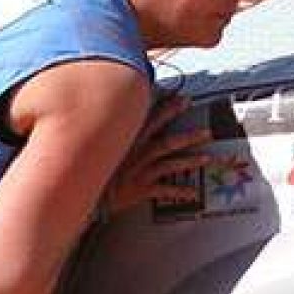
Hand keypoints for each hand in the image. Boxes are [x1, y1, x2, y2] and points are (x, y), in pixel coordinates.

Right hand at [105, 97, 211, 215]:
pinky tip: (194, 193)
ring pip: (170, 164)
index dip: (170, 109)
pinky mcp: (142, 189)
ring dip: (190, 161)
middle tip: (208, 132)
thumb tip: (125, 116)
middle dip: (189, 136)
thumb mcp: (103, 142)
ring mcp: (141, 172)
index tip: (184, 100)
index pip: (152, 120)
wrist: (86, 190)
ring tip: (207, 158)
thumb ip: (116, 129)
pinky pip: (165, 190)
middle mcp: (138, 154)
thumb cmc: (95, 165)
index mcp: (130, 140)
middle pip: (167, 142)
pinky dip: (180, 192)